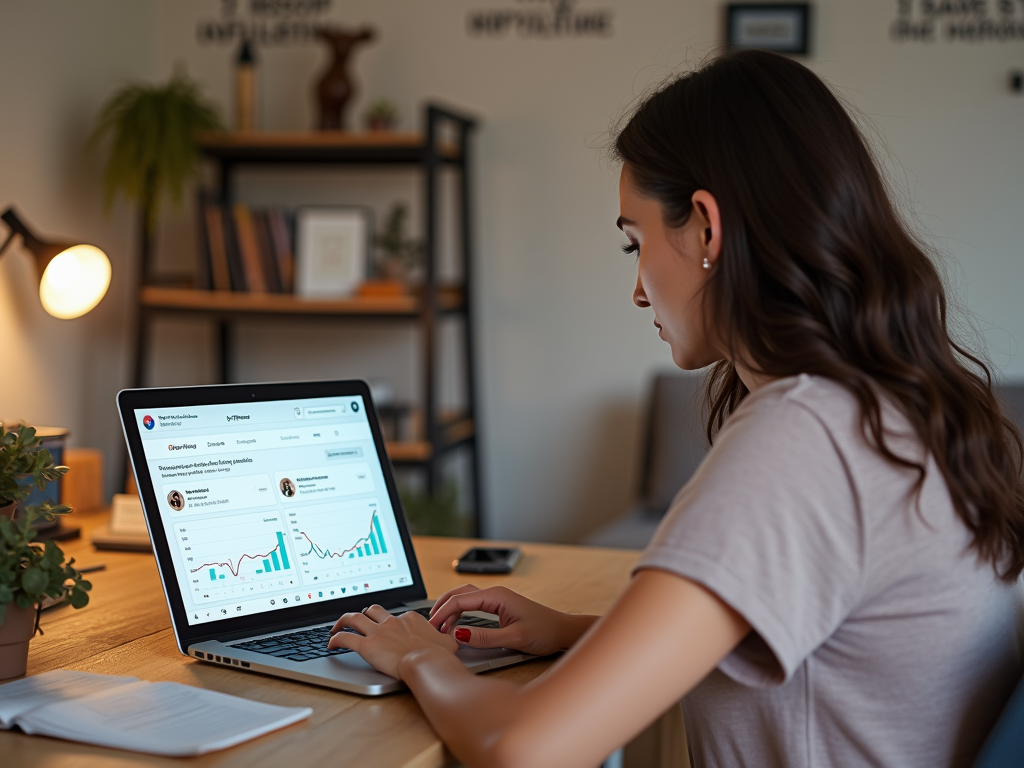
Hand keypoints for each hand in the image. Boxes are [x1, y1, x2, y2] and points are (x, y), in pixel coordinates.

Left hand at [328, 605, 457, 678]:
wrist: (427, 662)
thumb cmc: (438, 656)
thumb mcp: (448, 643)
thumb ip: (445, 639)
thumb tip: (454, 639)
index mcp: (410, 618)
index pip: (397, 615)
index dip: (390, 622)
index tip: (387, 630)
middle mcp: (392, 621)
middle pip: (373, 610)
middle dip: (364, 614)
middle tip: (358, 621)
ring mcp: (379, 631)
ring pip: (354, 618)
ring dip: (343, 620)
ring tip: (336, 626)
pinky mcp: (367, 645)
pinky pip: (345, 638)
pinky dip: (336, 639)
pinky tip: (331, 643)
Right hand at [429, 584, 596, 656]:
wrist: (563, 631)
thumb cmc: (544, 631)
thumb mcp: (514, 638)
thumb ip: (485, 637)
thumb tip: (459, 635)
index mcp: (497, 596)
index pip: (461, 600)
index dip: (443, 613)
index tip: (432, 628)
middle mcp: (495, 594)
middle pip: (459, 593)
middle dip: (442, 607)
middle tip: (429, 625)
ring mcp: (497, 600)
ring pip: (465, 598)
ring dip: (450, 610)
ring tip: (439, 627)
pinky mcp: (499, 608)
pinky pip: (472, 605)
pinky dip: (459, 613)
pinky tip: (454, 625)